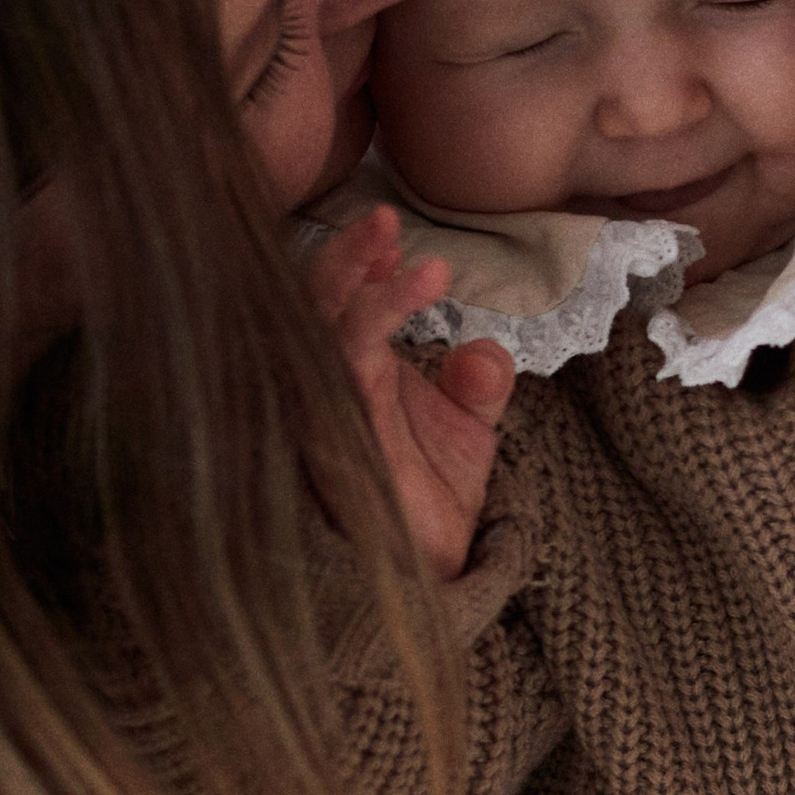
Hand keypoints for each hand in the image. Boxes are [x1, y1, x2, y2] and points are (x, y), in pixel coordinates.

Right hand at [304, 208, 516, 578]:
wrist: (431, 577)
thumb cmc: (431, 501)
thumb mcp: (468, 431)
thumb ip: (477, 383)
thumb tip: (484, 351)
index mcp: (352, 373)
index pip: (336, 304)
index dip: (357, 263)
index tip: (394, 227)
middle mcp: (327, 387)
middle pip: (310, 306)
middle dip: (343, 258)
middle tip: (384, 218)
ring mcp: (325, 412)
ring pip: (316, 329)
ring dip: (354, 281)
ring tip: (402, 245)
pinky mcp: (333, 438)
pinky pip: (340, 369)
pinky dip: (373, 326)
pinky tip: (407, 298)